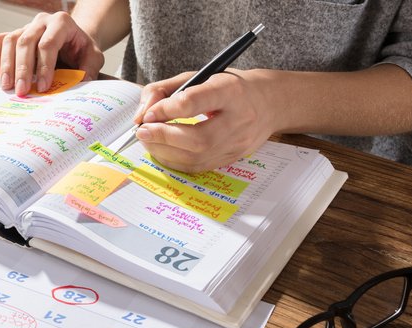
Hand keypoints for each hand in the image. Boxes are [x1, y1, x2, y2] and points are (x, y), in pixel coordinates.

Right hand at [0, 12, 105, 96]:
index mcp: (62, 23)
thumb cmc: (81, 50)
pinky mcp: (15, 34)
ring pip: (10, 41)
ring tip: (7, 86)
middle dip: (22, 69)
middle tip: (21, 90)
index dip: (44, 66)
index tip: (43, 87)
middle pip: (26, 41)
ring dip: (7, 65)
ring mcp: (26, 26)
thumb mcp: (93, 57)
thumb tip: (80, 85)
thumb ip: (89, 69)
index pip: (48, 43)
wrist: (73, 41)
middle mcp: (41, 21)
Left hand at [133, 70, 277, 172]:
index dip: (166, 109)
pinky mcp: (233, 158)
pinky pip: (199, 167)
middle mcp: (239, 119)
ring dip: (164, 151)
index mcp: (230, 91)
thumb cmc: (229, 87)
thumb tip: (142, 114)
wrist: (269, 103)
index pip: (194, 102)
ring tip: (149, 140)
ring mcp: (238, 143)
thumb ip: (165, 90)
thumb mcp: (199, 76)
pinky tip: (163, 150)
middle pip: (198, 138)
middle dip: (163, 137)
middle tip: (142, 131)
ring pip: (197, 157)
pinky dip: (175, 161)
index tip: (148, 114)